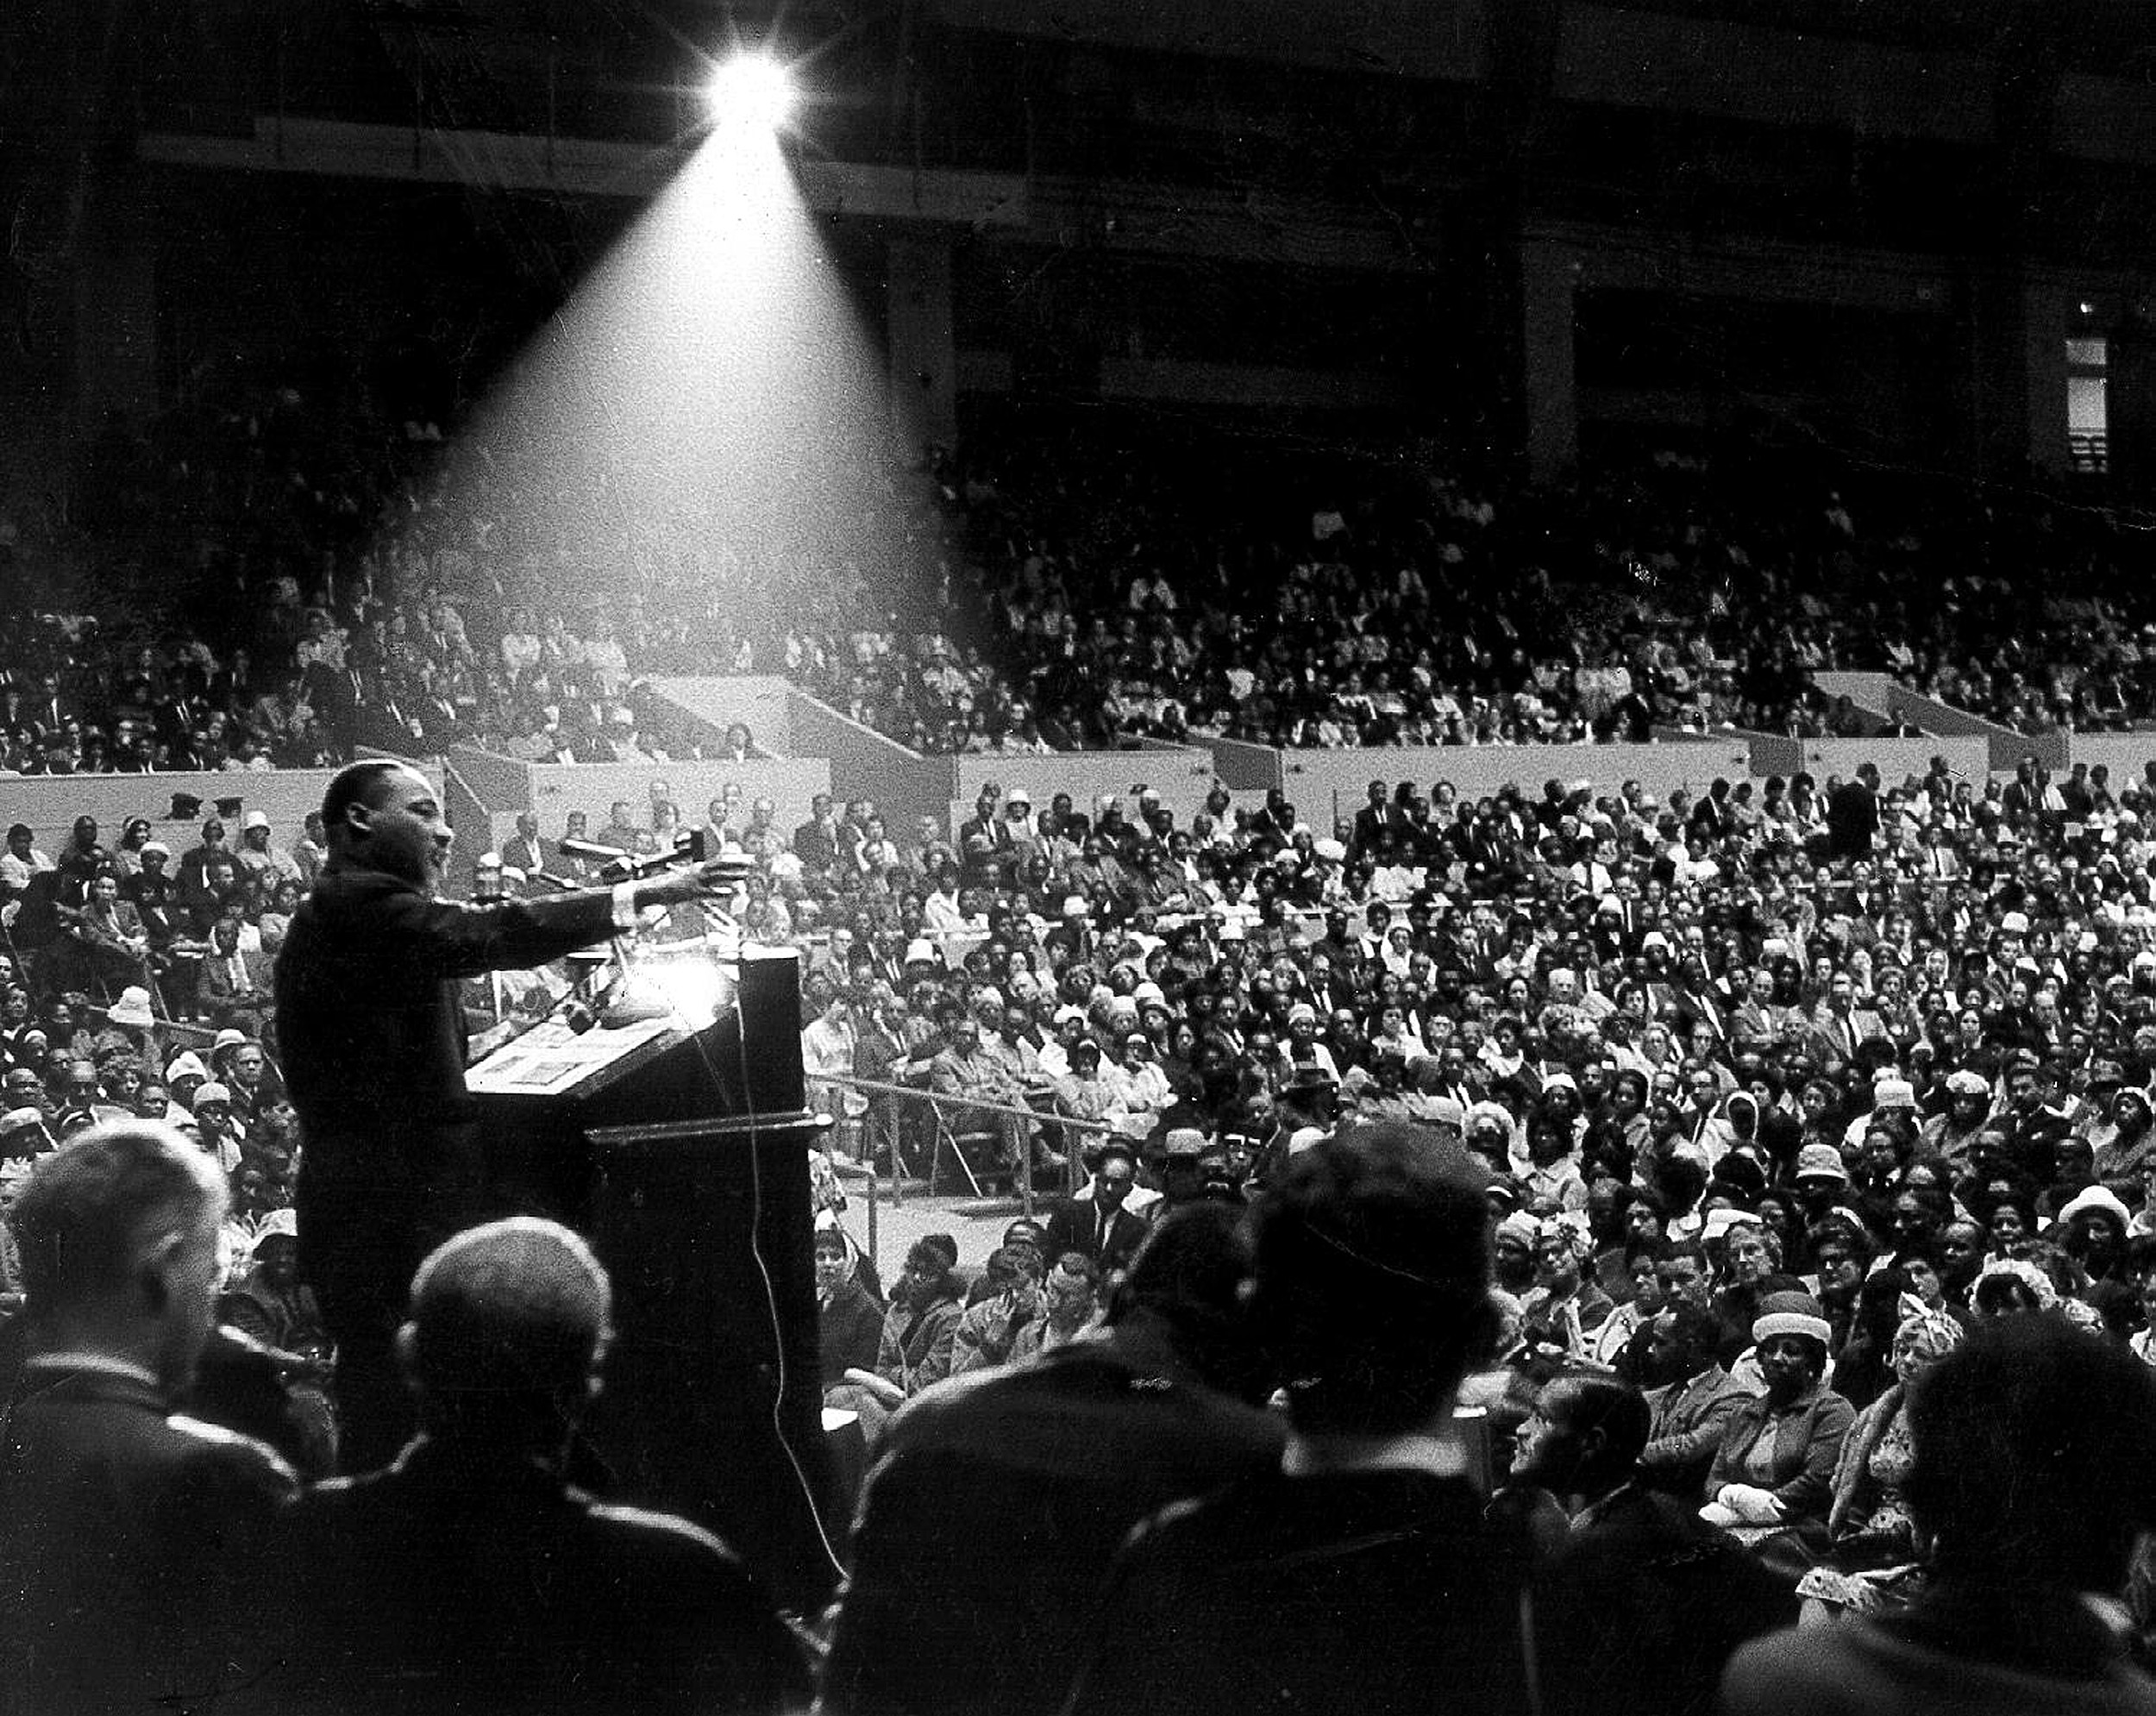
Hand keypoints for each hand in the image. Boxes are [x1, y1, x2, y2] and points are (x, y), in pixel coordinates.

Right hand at [637, 855, 754, 909]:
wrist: (655, 890)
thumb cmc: (671, 888)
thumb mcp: (689, 883)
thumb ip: (703, 884)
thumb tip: (716, 888)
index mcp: (699, 868)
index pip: (720, 861)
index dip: (735, 859)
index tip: (748, 858)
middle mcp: (699, 872)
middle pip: (721, 864)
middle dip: (738, 863)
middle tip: (753, 861)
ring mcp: (696, 881)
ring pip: (717, 876)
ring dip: (732, 875)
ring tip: (746, 875)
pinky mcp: (692, 892)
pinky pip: (708, 892)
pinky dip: (719, 892)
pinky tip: (730, 892)